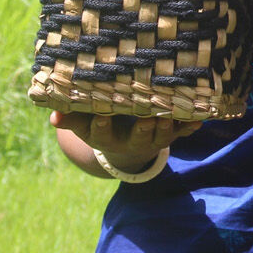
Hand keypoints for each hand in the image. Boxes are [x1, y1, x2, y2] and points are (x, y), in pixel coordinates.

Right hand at [51, 110, 200, 171]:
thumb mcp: (83, 124)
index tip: (103, 115)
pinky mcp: (172, 133)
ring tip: (174, 110)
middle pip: (140, 135)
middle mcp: (133, 140)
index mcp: (107, 137)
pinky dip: (191, 125)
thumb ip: (70, 118)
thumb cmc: (102, 123)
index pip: (102, 132)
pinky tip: (200, 119)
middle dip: (144, 125)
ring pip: (164, 134)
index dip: (102, 124)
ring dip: (170, 124)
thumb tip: (53, 117)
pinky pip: (184, 131)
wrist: (127, 142)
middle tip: (147, 114)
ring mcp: (154, 137)